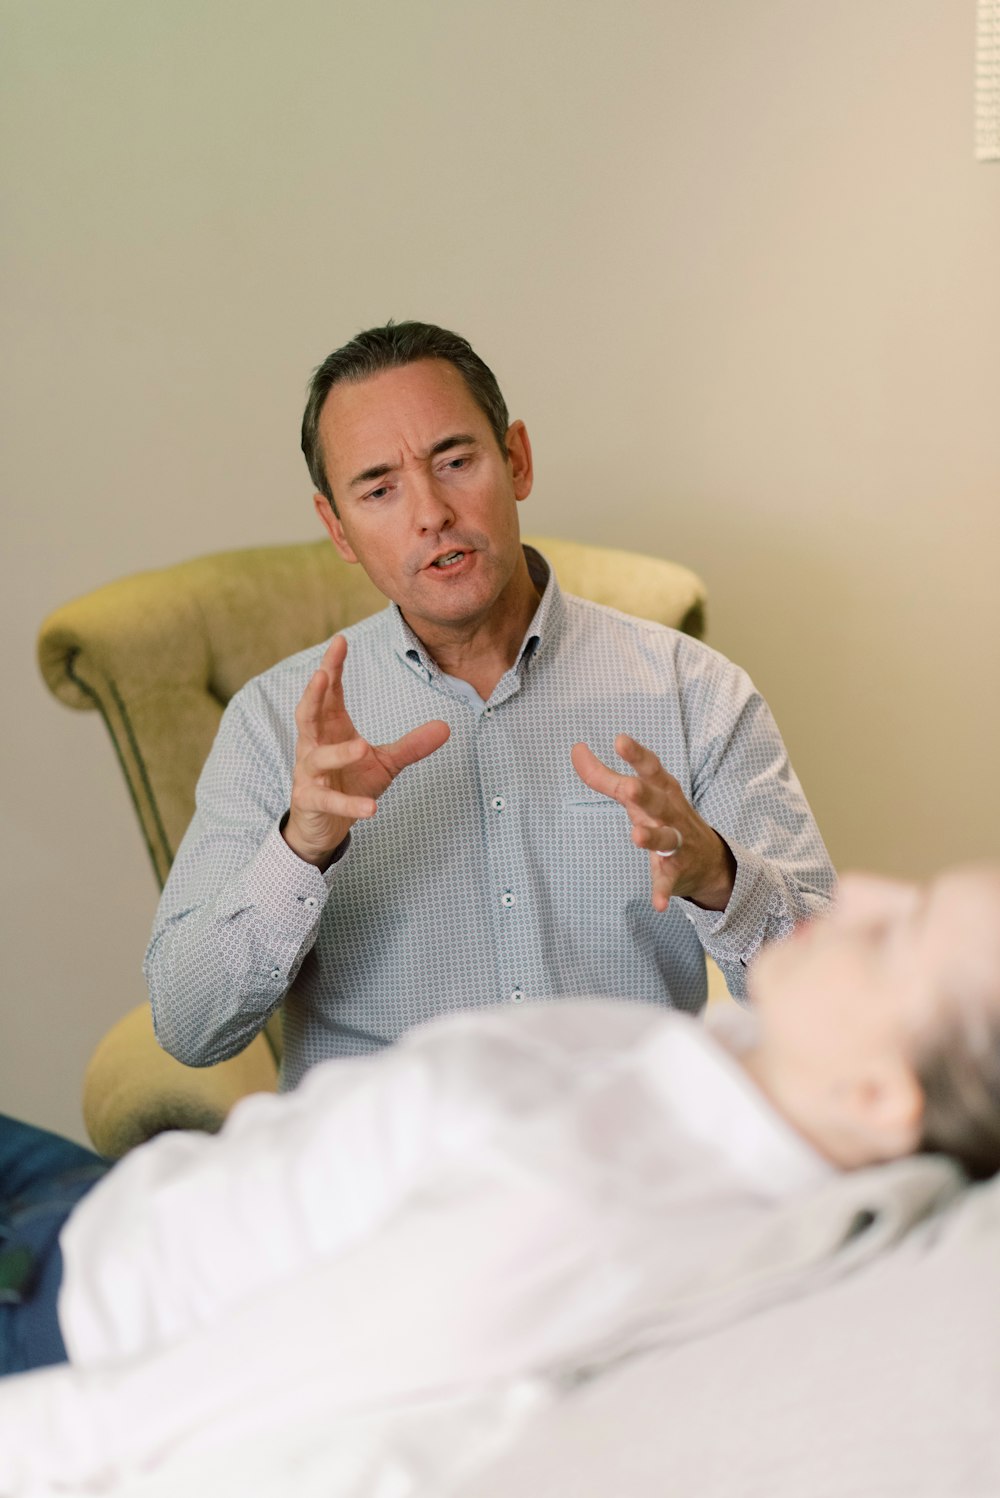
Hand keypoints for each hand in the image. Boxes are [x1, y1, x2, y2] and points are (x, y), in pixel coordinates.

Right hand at [284, 635, 449, 866]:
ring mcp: (308, 774)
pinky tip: (372, 807)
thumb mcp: (384, 763)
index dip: (332, 667)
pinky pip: (329, 801)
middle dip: (313, 693)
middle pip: (307, 714)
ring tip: (361, 747)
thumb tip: (446, 727)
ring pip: (317, 758)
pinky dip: (350, 804)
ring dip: (338, 753)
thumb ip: (410, 745)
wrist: (324, 826)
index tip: (341, 640)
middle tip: (322, 673)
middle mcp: (313, 746)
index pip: (328, 693)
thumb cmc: (349, 784)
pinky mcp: (310, 802)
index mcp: (330, 729)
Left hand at [570, 733, 735, 912]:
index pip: (651, 768)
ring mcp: (676, 843)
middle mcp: (671, 813)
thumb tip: (576, 749)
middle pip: (657, 802)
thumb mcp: (638, 794)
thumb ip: (605, 775)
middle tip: (629, 787)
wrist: (709, 860)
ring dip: (652, 838)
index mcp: (663, 790)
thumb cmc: (664, 815)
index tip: (620, 740)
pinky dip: (663, 891)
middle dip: (644, 794)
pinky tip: (658, 904)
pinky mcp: (676, 871)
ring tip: (636, 836)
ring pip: (665, 839)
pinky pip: (667, 881)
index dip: (636, 755)